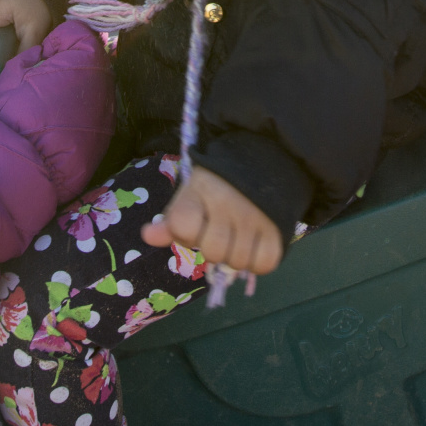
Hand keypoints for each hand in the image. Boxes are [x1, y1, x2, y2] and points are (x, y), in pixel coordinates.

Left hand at [141, 165, 283, 274]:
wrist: (263, 162)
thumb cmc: (218, 185)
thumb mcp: (190, 195)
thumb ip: (171, 220)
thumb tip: (147, 235)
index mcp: (201, 190)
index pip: (183, 226)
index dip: (186, 234)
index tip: (195, 224)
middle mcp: (229, 203)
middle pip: (214, 252)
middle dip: (213, 249)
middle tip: (219, 233)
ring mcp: (256, 216)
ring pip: (238, 262)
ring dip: (235, 258)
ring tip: (237, 239)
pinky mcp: (278, 228)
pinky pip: (264, 264)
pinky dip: (257, 263)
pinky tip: (254, 247)